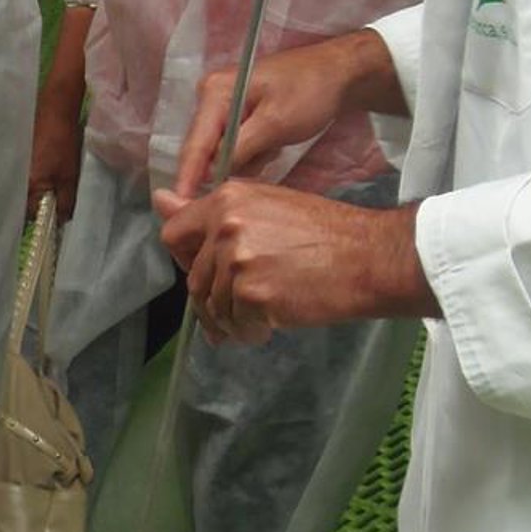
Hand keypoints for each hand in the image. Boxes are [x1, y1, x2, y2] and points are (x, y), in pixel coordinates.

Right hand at [27, 95, 84, 220]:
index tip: (51, 224)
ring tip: (46, 193)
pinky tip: (40, 177)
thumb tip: (60, 220)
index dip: (42, 221)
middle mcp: (15, 181)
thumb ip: (65, 202)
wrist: (53, 110)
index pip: (31, 216)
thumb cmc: (63, 143)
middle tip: (50, 209)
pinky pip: (20, 178)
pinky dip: (29, 182)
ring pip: (22, 191)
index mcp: (29, 188)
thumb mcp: (70, 177)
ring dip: (32, 195)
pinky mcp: (15, 158)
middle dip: (35, 209)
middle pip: (22, 204)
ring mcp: (13, 168)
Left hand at [152, 182, 435, 343]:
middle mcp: (226, 225)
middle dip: (212, 301)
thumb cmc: (327, 234)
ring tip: (260, 319)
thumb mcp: (267, 206)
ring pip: (213, 305)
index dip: (187, 260)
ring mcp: (238, 260)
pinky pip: (237, 324)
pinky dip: (250, 332)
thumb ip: (214, 212)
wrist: (371, 257)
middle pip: (194, 278)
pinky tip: (271, 325)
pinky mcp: (253, 293)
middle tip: (236, 312)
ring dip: (233, 321)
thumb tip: (159, 201)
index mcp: (226, 199)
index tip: (206, 274)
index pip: (175, 234)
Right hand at [167, 30, 400, 204]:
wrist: (339, 73)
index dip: (187, 177)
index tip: (181, 206)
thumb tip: (211, 176)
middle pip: (204, 148)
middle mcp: (212, 96)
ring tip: (273, 148)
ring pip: (221, 150)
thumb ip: (239, 150)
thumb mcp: (275, 123)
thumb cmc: (310, 92)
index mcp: (215, 92)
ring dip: (245, 160)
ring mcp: (224, 104)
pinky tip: (274, 144)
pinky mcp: (238, 114)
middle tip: (246, 179)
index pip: (195, 143)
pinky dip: (253, 152)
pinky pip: (235, 145)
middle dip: (224, 168)